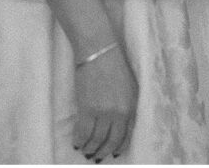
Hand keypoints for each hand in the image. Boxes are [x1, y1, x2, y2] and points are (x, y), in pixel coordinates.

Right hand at [73, 44, 136, 161]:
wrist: (99, 52)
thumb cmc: (115, 66)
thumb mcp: (130, 87)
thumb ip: (127, 106)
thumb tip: (120, 124)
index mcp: (132, 106)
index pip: (127, 135)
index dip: (119, 147)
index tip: (114, 153)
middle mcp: (119, 112)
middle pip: (111, 141)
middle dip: (104, 152)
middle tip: (96, 156)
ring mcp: (103, 111)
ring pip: (96, 140)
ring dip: (90, 148)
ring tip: (85, 151)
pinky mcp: (87, 108)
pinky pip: (83, 132)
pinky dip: (79, 140)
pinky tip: (77, 143)